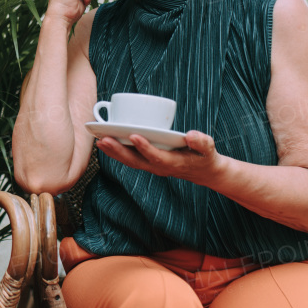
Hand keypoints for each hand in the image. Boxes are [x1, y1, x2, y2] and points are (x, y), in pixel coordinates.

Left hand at [96, 130, 226, 188]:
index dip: (144, 147)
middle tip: (103, 139)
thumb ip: (201, 142)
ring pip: (129, 161)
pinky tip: (105, 143)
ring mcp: (152, 167)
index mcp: (173, 163)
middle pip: (136, 161)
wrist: (203, 172)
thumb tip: (191, 135)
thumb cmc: (205, 157)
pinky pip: (130, 160)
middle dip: (119, 151)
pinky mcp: (148, 163)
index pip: (156, 156)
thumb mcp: (209, 149)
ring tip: (99, 140)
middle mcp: (159, 167)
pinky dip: (116, 153)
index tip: (133, 135)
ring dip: (113, 152)